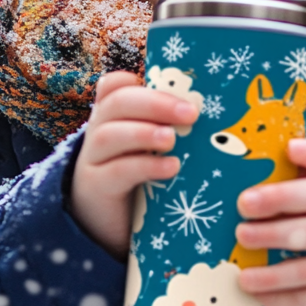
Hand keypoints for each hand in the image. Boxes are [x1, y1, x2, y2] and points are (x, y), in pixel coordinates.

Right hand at [71, 71, 197, 261]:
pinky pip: (116, 172)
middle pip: (116, 103)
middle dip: (154, 103)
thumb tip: (212, 110)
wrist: (109, 225)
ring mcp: (93, 159)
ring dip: (144, 133)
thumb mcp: (151, 148)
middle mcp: (99, 130)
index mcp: (113, 115)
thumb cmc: (140, 177)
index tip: (164, 82)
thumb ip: (169, 127)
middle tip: (190, 113)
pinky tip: (171, 168)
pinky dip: (145, 167)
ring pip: (109, 136)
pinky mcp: (96, 188)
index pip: (113, 86)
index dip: (131, 80)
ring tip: (173, 138)